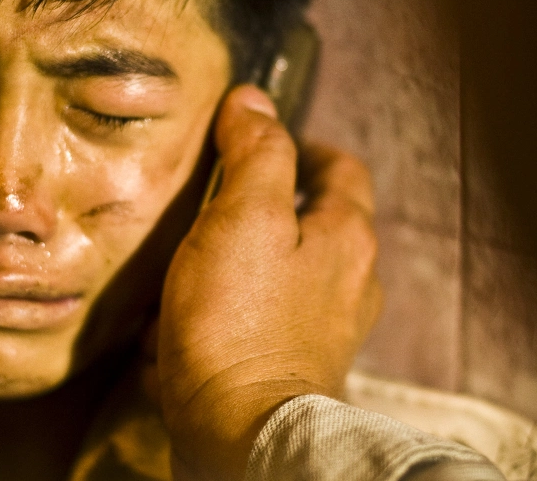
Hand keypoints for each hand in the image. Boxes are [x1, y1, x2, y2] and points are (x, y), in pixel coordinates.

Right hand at [157, 85, 382, 480]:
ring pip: (287, 273)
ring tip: (193, 254)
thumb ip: (257, 154)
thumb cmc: (240, 325)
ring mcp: (326, 330)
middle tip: (220, 192)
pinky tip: (186, 316)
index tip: (266, 139)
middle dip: (271, 203)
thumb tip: (255, 101)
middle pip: (317, 222)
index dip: (307, 146)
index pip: (343, 170)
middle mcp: (350, 283)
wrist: (240, 434)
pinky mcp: (293, 367)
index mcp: (346, 238)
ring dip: (245, 258)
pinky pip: (263, 321)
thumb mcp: (243, 219)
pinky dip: (232, 309)